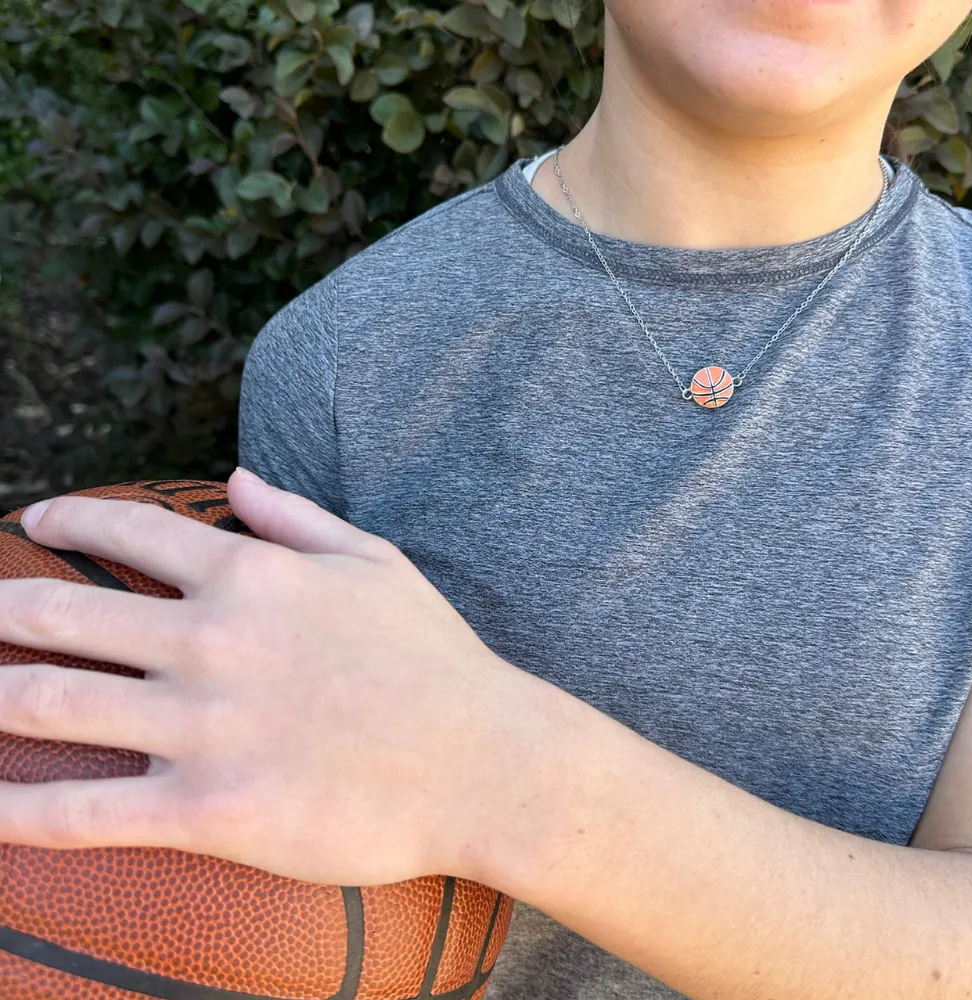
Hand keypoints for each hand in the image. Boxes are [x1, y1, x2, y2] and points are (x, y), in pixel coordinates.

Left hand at [0, 469, 566, 887]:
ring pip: (51, 704)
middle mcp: (211, 641)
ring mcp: (203, 727)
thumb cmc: (435, 661)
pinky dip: (14, 811)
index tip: (33, 521)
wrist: (483, 762)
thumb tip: (237, 481)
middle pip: (62, 613)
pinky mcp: (207, 811)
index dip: (66, 518)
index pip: (128, 531)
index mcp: (251, 577)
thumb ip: (297, 518)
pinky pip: (82, 813)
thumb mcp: (375, 564)